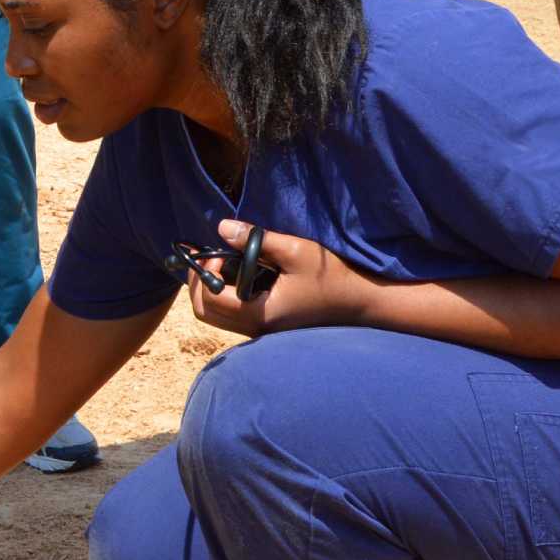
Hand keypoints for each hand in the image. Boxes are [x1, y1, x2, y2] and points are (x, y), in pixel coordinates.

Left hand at [185, 219, 369, 337]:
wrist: (360, 301)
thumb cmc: (331, 276)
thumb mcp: (295, 251)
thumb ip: (256, 239)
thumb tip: (222, 227)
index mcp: (261, 314)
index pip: (210, 299)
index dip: (206, 272)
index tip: (221, 252)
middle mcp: (256, 329)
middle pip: (204, 313)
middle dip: (199, 283)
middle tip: (209, 257)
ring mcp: (260, 332)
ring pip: (215, 317)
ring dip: (210, 290)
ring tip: (221, 263)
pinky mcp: (266, 327)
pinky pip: (230, 317)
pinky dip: (223, 296)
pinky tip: (236, 275)